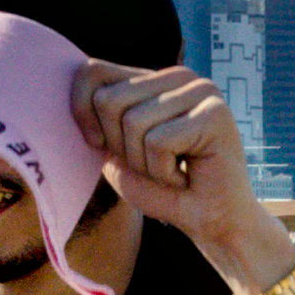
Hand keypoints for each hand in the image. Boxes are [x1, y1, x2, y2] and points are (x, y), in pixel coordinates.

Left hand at [76, 62, 292, 288]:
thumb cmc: (163, 190)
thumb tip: (79, 91)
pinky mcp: (215, 114)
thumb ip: (97, 118)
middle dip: (119, 146)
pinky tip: (186, 178)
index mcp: (154, 79)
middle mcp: (180, 76)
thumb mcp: (115, 150)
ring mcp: (202, 92)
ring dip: (143, 163)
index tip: (102, 146)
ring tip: (170, 172)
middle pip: (109, 100)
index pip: (92, 72)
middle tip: (150, 164)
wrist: (210, 223)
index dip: (82, 112)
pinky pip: (158, 142)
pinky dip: (163, 172)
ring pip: (133, 122)